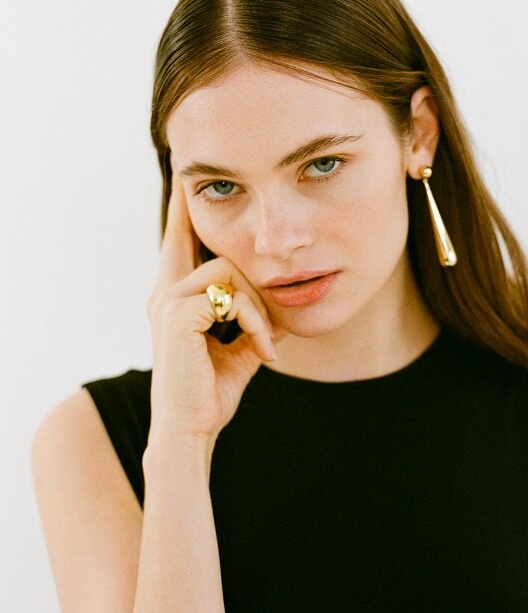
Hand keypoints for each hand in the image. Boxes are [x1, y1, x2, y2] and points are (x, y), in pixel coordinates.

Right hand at [147, 163, 284, 449]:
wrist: (190, 431)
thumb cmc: (209, 396)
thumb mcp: (237, 351)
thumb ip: (249, 323)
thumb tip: (276, 306)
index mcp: (175, 300)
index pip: (180, 243)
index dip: (183, 211)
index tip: (187, 181)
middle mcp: (165, 294)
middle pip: (198, 240)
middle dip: (210, 228)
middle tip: (230, 249)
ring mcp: (168, 300)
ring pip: (230, 268)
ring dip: (259, 307)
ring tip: (268, 344)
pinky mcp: (178, 313)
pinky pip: (232, 296)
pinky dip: (255, 322)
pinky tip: (263, 350)